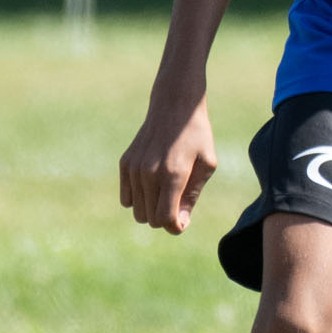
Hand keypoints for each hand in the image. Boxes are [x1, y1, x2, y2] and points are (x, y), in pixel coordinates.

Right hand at [120, 96, 223, 233]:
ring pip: (137, 212)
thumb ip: (192, 196)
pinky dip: (139, 198)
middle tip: (178, 204)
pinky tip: (152, 185)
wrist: (174, 105)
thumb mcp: (206, 164)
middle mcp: (149, 173)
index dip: (176, 227)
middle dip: (165, 219)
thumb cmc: (197, 136)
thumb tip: (179, 224)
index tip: (184, 221)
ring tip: (167, 192)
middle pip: (151, 220)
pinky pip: (126, 199)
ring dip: (152, 209)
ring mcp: (134, 168)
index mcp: (173, 174)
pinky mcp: (125, 164)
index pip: (166, 219)